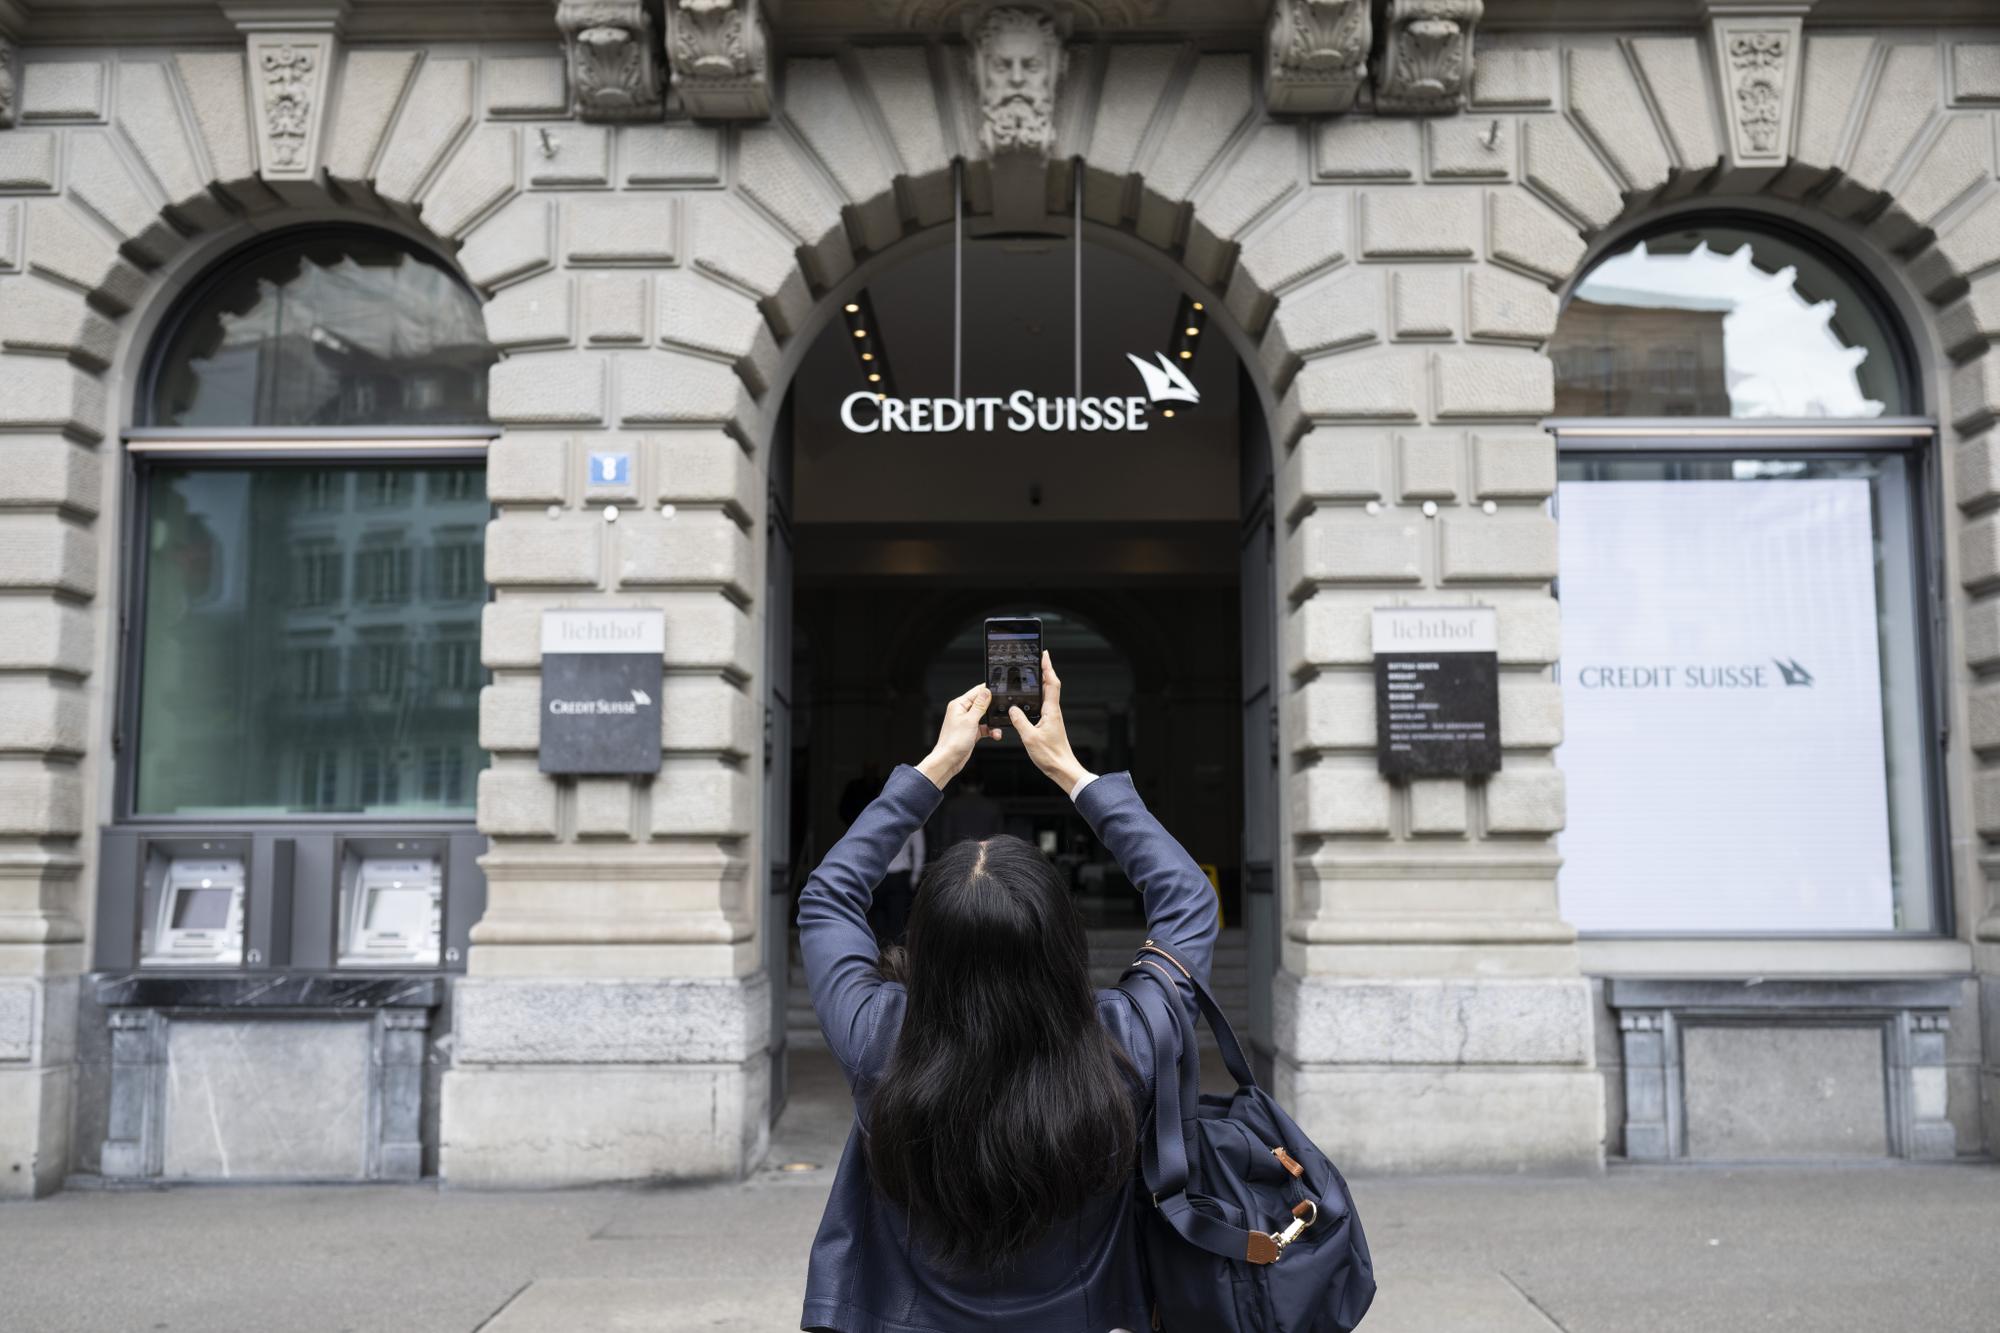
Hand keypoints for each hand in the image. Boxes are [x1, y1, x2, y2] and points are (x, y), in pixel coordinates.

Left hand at [916, 683, 1001, 789]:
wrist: (949, 760)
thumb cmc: (953, 741)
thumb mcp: (970, 720)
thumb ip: (980, 705)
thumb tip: (986, 691)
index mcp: (959, 704)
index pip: (976, 691)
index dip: (988, 691)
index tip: (999, 693)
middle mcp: (962, 711)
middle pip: (982, 704)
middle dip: (992, 709)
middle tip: (1001, 712)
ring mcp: (967, 721)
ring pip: (985, 716)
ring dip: (993, 722)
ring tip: (997, 728)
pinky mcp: (971, 731)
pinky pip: (985, 727)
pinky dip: (991, 730)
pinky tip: (995, 734)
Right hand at [1009, 651, 1086, 792]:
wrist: (1062, 769)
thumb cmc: (1050, 755)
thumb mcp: (1030, 737)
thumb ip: (1020, 721)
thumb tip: (1013, 709)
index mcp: (1051, 711)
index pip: (1051, 683)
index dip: (1048, 667)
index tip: (1044, 655)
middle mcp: (1054, 712)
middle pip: (1050, 685)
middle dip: (1044, 670)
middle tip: (1037, 659)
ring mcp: (1052, 718)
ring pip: (1047, 695)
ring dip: (1041, 683)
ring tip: (1032, 674)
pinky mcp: (1049, 725)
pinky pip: (1043, 706)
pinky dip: (1038, 698)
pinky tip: (1030, 700)